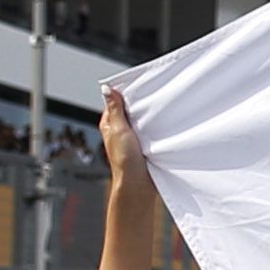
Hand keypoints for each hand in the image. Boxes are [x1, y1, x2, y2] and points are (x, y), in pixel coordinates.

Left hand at [100, 86, 157, 208]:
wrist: (138, 184)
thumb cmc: (124, 160)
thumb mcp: (119, 130)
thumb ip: (115, 109)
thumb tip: (107, 89)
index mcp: (109, 124)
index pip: (116, 101)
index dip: (125, 93)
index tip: (138, 85)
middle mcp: (119, 130)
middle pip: (130, 110)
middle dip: (139, 103)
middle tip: (152, 96)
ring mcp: (133, 138)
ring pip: (141, 120)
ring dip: (148, 116)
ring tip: (158, 109)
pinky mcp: (144, 145)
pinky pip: (150, 130)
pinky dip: (155, 126)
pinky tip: (162, 123)